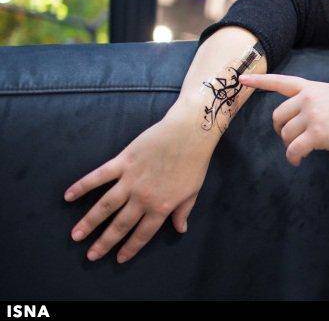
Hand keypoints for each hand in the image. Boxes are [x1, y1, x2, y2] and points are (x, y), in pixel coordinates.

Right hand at [64, 107, 212, 262]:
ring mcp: (130, 180)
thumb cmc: (194, 162)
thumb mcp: (193, 191)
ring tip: (75, 235)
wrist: (188, 133)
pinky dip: (82, 186)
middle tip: (91, 256)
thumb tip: (181, 229)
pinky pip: (99, 176)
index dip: (130, 248)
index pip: (143, 233)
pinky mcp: (123, 162)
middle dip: (104, 242)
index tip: (118, 259)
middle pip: (120, 224)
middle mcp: (142, 198)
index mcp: (161, 207)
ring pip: (105, 205)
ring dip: (89, 222)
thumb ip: (183, 211)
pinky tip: (68, 196)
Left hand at [239, 73, 328, 165]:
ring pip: (285, 134)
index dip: (259, 80)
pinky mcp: (317, 133)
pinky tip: (297, 161)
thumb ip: (313, 98)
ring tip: (299, 151)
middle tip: (288, 138)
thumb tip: (297, 116)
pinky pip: (294, 149)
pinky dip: (292, 157)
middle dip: (280, 130)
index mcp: (311, 87)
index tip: (241, 79)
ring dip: (289, 145)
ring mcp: (313, 114)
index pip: (280, 81)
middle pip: (278, 116)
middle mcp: (309, 98)